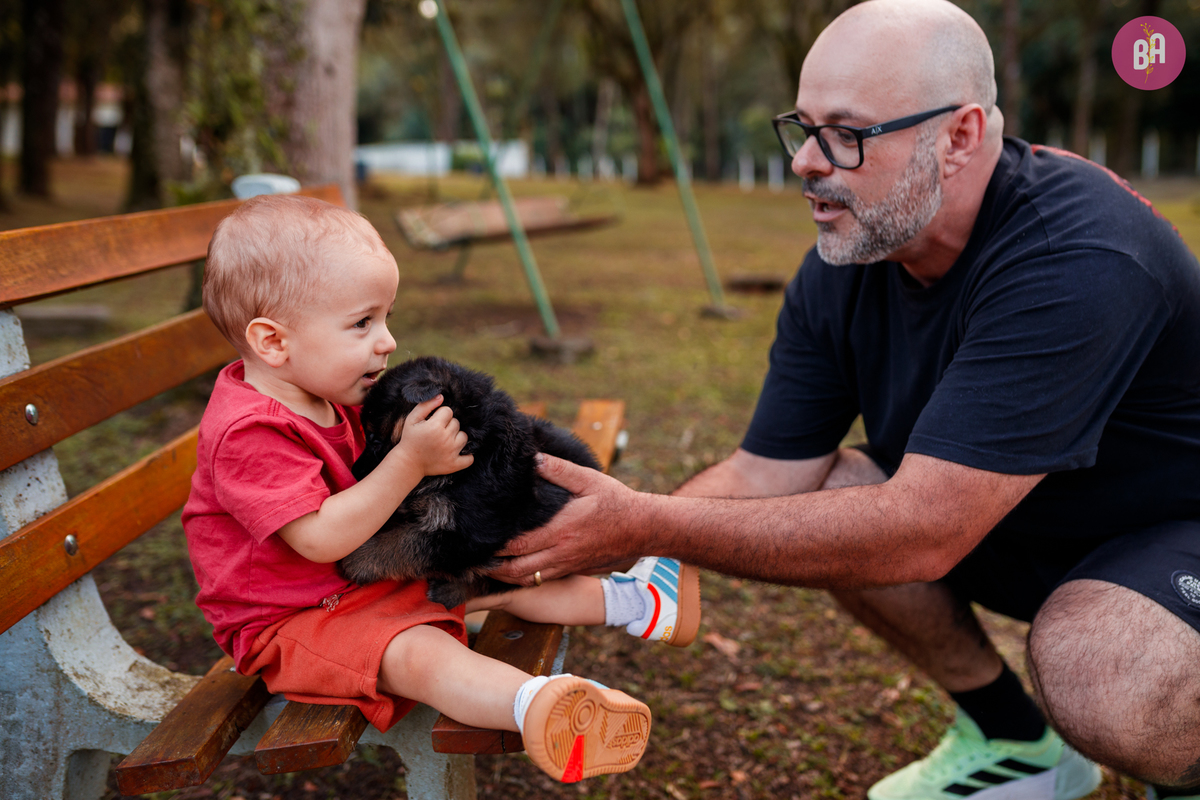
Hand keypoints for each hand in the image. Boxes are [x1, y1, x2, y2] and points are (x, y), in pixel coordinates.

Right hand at [392, 395, 472, 475]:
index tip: (433, 421)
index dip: (440, 415)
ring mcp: (451, 453)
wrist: (408, 463)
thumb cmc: (410, 439)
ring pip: (464, 437)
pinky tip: (457, 453)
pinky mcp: (454, 465)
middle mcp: (445, 439)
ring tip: (445, 441)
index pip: (448, 411)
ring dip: (456, 437)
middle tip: (437, 433)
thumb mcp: (412, 419)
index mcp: (435, 427)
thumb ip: (426, 405)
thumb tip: (441, 396)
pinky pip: (470, 458)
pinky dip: (467, 456)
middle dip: (448, 425)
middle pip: (457, 423)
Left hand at [490, 454, 644, 584]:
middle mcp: (561, 553)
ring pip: (527, 579)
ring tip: (487, 566)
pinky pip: (542, 579)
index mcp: (561, 531)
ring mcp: (567, 565)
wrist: (645, 529)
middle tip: (472, 559)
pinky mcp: (574, 570)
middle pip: (516, 570)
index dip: (494, 547)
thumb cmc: (617, 502)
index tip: (476, 540)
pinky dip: (523, 578)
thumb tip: (533, 458)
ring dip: (505, 576)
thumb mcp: (590, 480)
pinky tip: (514, 568)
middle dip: (492, 568)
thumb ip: (559, 470)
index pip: (518, 545)